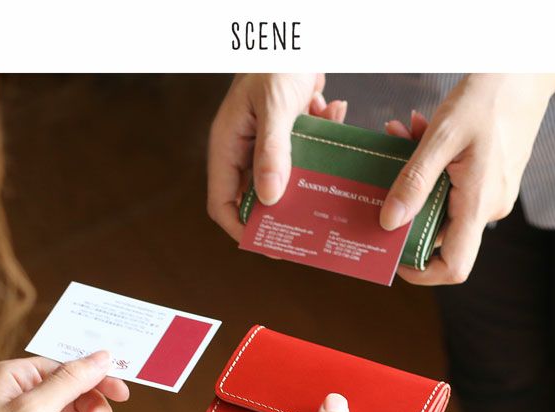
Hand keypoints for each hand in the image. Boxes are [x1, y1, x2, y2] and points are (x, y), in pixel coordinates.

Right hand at [207, 73, 346, 240]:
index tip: (268, 242)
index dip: (241, 227)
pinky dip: (321, 138)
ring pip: (284, 177)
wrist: (298, 26)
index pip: (222, 202)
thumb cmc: (276, 61)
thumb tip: (269, 200)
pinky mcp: (289, 131)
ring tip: (330, 170)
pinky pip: (304, 150)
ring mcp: (266, 141)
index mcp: (227, 146)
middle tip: (308, 226)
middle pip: (256, 196)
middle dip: (281, 210)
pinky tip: (333, 112)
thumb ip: (272, 152)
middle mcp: (243, 149)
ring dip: (308, 173)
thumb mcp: (274, 107)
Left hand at [380, 74, 554, 284]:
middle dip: (405, 204)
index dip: (422, 271)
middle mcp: (488, 207)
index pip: (455, 266)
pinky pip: (450, 184)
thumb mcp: (442, 136)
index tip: (393, 257)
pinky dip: (430, 164)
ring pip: (439, 201)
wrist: (526, 68)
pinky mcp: (488, 178)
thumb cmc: (488, 97)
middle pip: (438, 231)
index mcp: (479, 204)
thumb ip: (414, 181)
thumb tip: (388, 222)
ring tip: (400, 132)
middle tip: (386, 167)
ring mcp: (490, 193)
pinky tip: (416, 129)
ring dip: (414, 176)